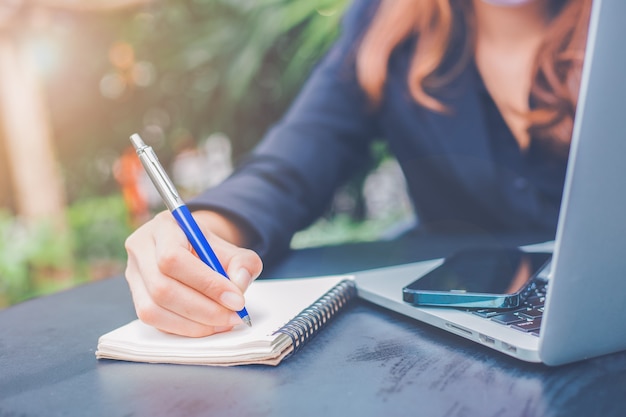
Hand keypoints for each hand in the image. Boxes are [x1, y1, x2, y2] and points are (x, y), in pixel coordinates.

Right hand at [124, 210, 262, 336]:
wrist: (192, 250)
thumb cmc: (210, 249)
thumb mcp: (233, 249)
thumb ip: (243, 263)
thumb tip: (238, 283)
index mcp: (163, 227)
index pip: (173, 258)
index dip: (206, 283)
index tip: (236, 299)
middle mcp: (140, 249)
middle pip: (162, 288)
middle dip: (204, 308)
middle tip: (234, 316)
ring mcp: (133, 275)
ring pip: (154, 309)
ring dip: (194, 323)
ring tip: (224, 322)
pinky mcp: (136, 298)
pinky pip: (154, 322)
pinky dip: (184, 328)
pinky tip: (207, 326)